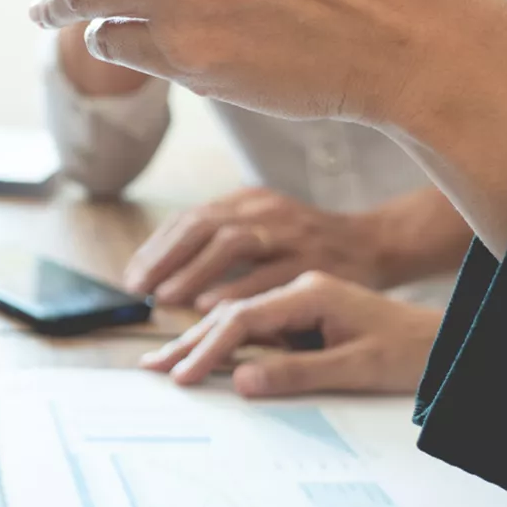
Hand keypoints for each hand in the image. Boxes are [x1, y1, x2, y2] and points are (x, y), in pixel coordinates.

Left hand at [125, 188, 388, 310]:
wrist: (374, 244)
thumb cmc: (307, 246)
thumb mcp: (263, 230)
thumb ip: (219, 244)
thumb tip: (161, 273)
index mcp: (249, 200)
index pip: (190, 218)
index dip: (157, 247)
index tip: (133, 276)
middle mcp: (266, 209)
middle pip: (204, 224)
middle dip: (165, 256)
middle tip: (140, 287)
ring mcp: (291, 231)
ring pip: (232, 242)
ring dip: (194, 270)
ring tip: (167, 296)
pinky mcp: (313, 258)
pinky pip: (268, 272)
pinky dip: (236, 288)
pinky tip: (211, 306)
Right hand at [141, 271, 441, 396]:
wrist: (443, 336)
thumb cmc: (409, 350)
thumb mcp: (359, 368)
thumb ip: (299, 372)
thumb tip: (243, 381)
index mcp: (311, 291)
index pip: (242, 318)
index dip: (208, 348)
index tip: (183, 375)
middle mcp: (300, 284)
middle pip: (228, 307)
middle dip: (189, 339)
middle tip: (153, 366)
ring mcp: (299, 289)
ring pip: (234, 306)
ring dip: (197, 329)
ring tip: (164, 353)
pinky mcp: (302, 302)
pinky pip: (250, 310)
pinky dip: (221, 327)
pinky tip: (200, 338)